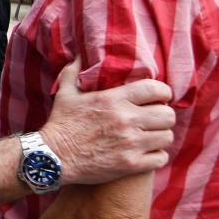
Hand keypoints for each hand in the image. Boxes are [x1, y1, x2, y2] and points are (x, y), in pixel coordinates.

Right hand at [40, 58, 174, 185]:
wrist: (52, 158)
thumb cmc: (60, 124)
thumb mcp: (65, 93)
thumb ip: (75, 71)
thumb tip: (81, 54)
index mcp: (113, 99)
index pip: (155, 89)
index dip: (162, 92)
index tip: (159, 97)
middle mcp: (126, 120)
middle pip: (167, 114)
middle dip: (163, 115)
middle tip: (154, 119)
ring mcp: (130, 144)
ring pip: (166, 137)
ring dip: (160, 136)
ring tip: (151, 136)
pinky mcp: (130, 165)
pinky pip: (160, 158)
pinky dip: (156, 156)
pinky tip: (147, 153)